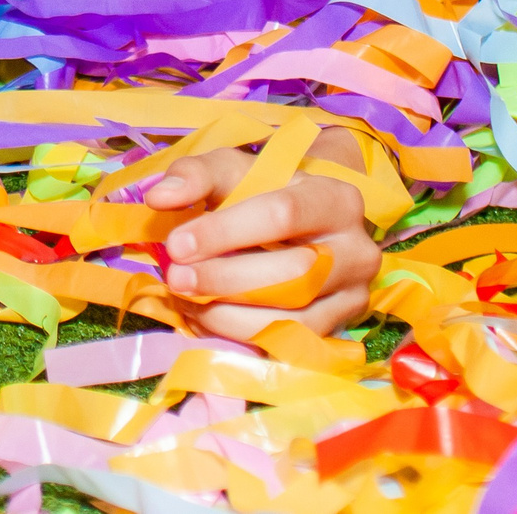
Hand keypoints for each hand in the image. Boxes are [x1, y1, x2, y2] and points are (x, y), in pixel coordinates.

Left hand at [144, 140, 378, 339]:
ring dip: (230, 314)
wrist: (302, 221)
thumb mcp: (230, 171)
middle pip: (293, 272)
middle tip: (175, 279)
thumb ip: (194, 176)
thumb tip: (159, 196)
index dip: (226, 232)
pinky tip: (206, 319)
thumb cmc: (262, 191)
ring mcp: (352, 295)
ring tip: (186, 301)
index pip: (283, 214)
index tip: (176, 244)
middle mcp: (357, 249)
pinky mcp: (337, 329)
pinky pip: (290, 344)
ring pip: (294, 317)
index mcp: (336, 198)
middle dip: (225, 279)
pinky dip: (242, 336)